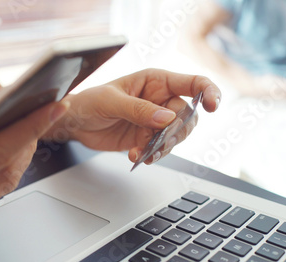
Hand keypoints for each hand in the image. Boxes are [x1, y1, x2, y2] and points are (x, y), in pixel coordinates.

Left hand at [43, 69, 220, 163]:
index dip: (208, 92)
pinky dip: (151, 155)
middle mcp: (160, 100)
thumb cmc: (88, 101)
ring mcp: (154, 121)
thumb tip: (167, 119)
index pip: (192, 83)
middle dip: (176, 131)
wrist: (73, 124)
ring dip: (164, 147)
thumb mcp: (111, 101)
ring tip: (144, 152)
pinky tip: (137, 156)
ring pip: (176, 136)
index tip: (212, 106)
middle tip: (158, 140)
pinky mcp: (146, 138)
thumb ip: (139, 110)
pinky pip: (160, 149)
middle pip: (187, 117)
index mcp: (155, 81)